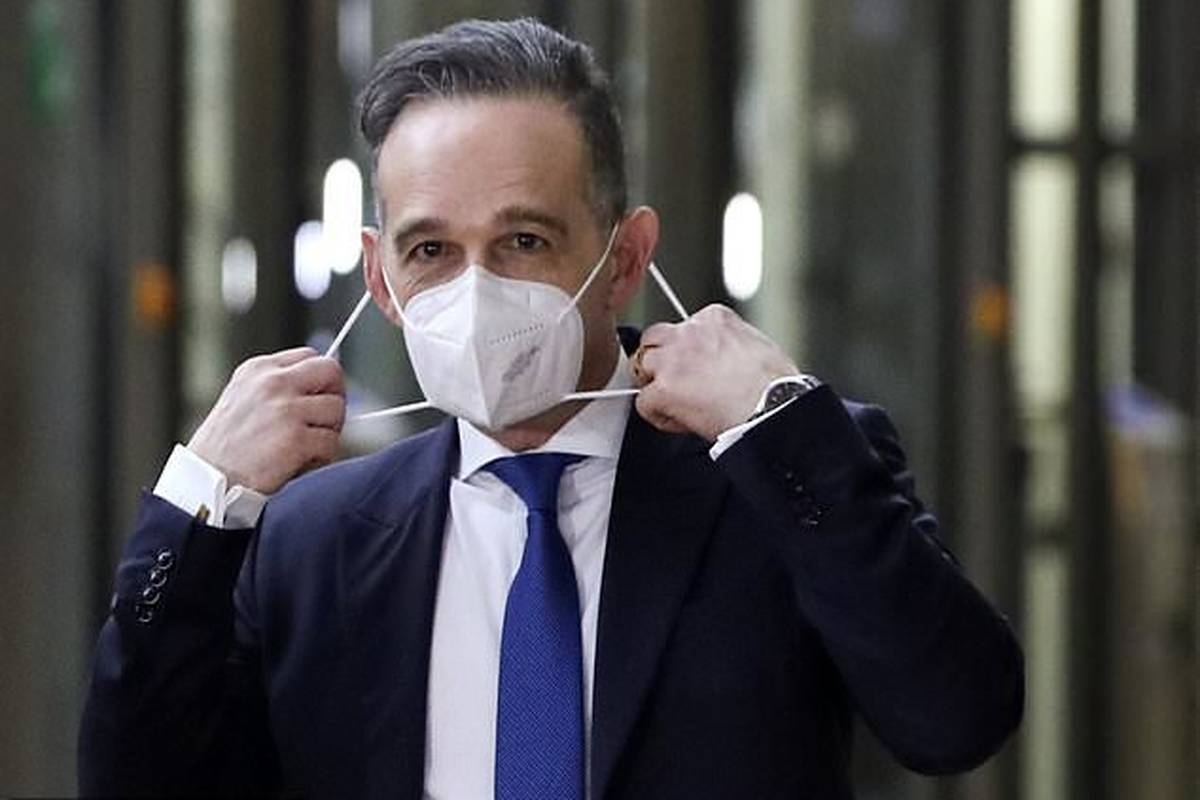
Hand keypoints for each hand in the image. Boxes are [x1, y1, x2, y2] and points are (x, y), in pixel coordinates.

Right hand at [187, 347, 345, 493]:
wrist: (208, 480)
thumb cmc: (226, 447)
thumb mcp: (244, 397)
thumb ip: (279, 386)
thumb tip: (321, 385)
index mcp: (259, 369)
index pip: (310, 356)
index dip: (321, 379)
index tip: (317, 398)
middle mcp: (273, 383)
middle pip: (331, 372)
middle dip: (334, 396)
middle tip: (322, 421)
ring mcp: (286, 409)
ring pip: (336, 409)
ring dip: (328, 431)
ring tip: (304, 447)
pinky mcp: (296, 439)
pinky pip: (331, 442)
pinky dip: (321, 457)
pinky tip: (299, 463)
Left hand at [633, 304, 798, 440]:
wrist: (774, 406)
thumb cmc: (776, 384)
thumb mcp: (756, 343)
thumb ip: (728, 342)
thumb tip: (722, 357)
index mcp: (713, 318)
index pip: (683, 327)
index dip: (686, 351)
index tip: (697, 368)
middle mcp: (689, 333)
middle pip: (653, 339)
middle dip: (660, 359)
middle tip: (675, 382)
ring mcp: (673, 360)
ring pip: (641, 366)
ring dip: (654, 384)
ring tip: (676, 403)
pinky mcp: (664, 389)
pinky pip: (643, 403)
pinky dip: (657, 415)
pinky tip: (679, 421)